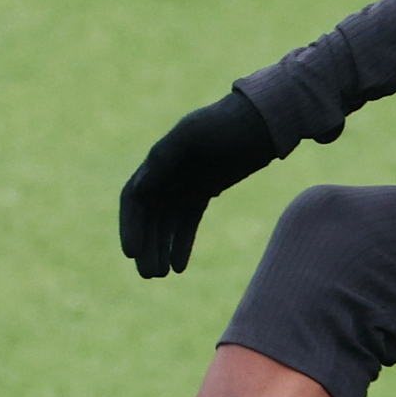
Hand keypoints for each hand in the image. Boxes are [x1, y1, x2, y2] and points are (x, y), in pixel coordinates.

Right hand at [119, 89, 280, 277]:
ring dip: (161, 248)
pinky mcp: (205, 190)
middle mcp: (166, 173)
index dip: (130, 225)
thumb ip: (163, 160)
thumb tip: (137, 190)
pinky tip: (179, 266)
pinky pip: (187, 222)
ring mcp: (186, 183)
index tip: (132, 253)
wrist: (265, 121)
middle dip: (146, 245)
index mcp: (158, 160)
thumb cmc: (227, 123)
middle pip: (149, 217)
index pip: (134, 198)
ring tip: (161, 275)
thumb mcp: (193, 136)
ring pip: (167, 223)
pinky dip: (182, 243)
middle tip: (148, 275)